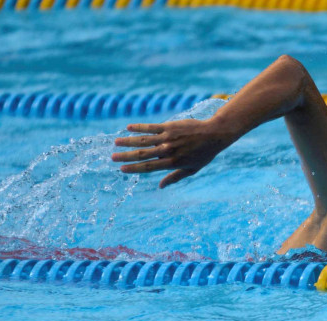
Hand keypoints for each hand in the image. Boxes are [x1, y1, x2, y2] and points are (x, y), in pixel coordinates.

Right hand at [112, 118, 231, 188]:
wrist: (214, 134)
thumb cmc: (204, 154)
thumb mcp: (192, 169)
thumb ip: (174, 177)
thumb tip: (160, 186)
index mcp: (172, 163)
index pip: (149, 167)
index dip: (134, 168)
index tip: (122, 169)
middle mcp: (168, 151)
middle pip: (143, 154)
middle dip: (126, 156)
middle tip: (112, 157)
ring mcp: (168, 138)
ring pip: (144, 140)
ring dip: (128, 141)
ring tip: (116, 142)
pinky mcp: (169, 126)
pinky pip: (151, 127)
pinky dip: (139, 127)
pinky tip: (128, 128)